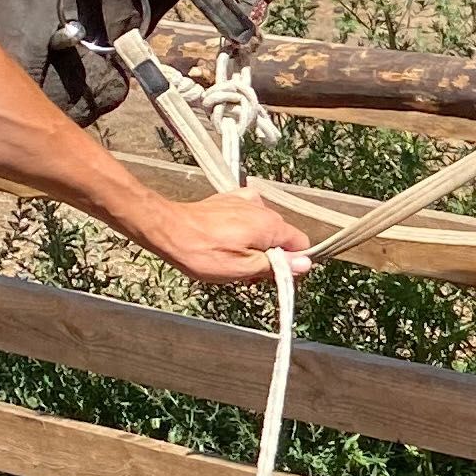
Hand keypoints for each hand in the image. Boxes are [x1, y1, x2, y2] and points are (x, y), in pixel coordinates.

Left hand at [140, 186, 314, 286]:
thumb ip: (278, 266)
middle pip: (282, 237)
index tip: (275, 275)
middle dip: (271, 256)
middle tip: (247, 271)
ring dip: (256, 243)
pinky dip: (245, 225)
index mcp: (272, 227)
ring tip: (233, 256)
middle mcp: (263, 209)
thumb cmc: (202, 252)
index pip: (302, 245)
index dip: (292, 264)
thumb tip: (306, 264)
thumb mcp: (243, 269)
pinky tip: (230, 235)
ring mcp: (247, 201)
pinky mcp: (230, 199)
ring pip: (265, 227)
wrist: (169, 229)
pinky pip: (250, 213)